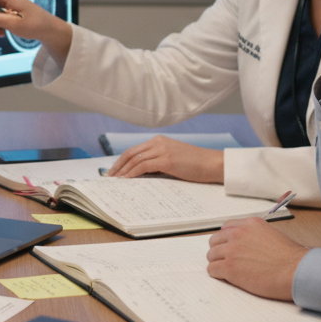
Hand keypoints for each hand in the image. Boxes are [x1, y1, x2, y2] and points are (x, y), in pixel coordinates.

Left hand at [105, 136, 223, 182]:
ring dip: (122, 171)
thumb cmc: (196, 164)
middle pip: (130, 153)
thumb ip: (158, 162)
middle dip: (117, 166)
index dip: (121, 160)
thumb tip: (141, 173)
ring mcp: (162, 150)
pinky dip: (132, 173)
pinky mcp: (166, 160)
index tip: (113, 171)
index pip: (134, 150)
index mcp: (159, 140)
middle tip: (108, 177)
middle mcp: (158, 142)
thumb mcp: (174, 159)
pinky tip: (126, 180)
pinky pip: (143, 166)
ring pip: (134, 160)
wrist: (212, 163)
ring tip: (114, 181)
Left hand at [205, 218, 306, 300]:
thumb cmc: (291, 258)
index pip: (226, 228)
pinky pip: (212, 270)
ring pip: (211, 255)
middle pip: (215, 241)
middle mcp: (239, 234)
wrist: (296, 271)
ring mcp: (232, 250)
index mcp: (250, 224)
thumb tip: (247, 244)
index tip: (227, 246)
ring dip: (217, 263)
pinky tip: (226, 277)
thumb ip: (255, 236)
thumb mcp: (272, 235)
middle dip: (219, 250)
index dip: (226, 239)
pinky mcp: (229, 267)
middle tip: (226, 260)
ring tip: (227, 270)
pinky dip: (217, 274)